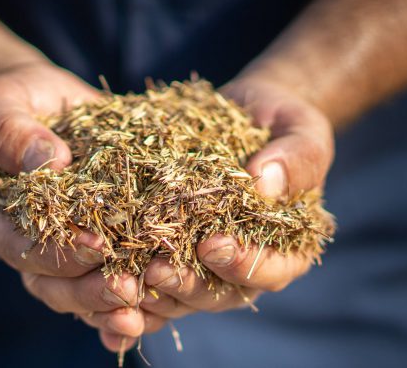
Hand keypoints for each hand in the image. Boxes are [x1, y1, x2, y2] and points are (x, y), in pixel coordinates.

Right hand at [0, 63, 164, 350]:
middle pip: (52, 283)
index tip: (98, 244)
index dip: (60, 252)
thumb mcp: (1, 105)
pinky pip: (106, 275)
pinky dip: (129, 294)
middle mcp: (25, 242)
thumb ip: (10, 132)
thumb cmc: (16, 100)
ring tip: (147, 301)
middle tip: (128, 290)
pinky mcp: (93, 238)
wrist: (40, 100)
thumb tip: (48, 162)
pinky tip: (158, 303)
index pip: (24, 247)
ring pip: (79, 291)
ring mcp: (60, 245)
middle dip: (90, 291)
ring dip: (112, 302)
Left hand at [140, 78, 333, 318]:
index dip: (243, 264)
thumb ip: (296, 158)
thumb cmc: (282, 122)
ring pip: (183, 291)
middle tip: (156, 270)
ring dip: (154, 289)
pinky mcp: (175, 243)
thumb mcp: (301, 131)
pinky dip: (132, 275)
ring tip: (124, 275)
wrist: (246, 113)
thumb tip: (266, 183)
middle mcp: (245, 260)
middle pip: (220, 293)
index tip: (213, 244)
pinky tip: (106, 268)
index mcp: (287, 247)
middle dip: (188, 285)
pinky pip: (155, 266)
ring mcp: (207, 258)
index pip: (271, 270)